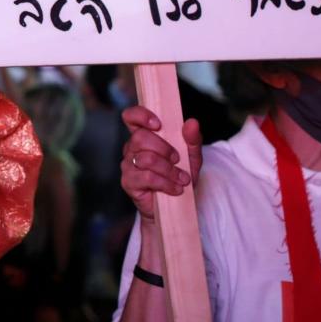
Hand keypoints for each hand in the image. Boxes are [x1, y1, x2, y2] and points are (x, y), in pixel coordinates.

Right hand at [120, 106, 201, 221]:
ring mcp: (127, 165)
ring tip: (182, 179)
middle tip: (177, 160)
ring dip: (169, 170)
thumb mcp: (192, 157)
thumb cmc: (180, 177)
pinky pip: (147, 177)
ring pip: (147, 158)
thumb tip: (192, 122)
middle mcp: (131, 148)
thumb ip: (192, 139)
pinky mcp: (128, 182)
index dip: (140, 116)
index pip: (131, 117)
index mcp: (144, 136)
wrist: (176, 206)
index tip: (158, 124)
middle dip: (165, 149)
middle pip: (141, 137)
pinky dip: (166, 183)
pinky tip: (175, 189)